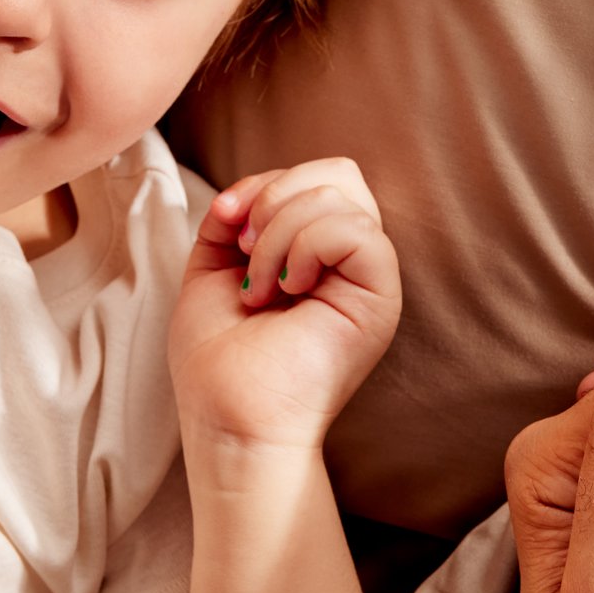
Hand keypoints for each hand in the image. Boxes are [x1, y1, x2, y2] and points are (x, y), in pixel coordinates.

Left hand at [167, 160, 401, 449]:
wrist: (230, 420)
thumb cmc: (220, 362)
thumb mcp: (213, 268)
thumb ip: (231, 219)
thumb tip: (244, 194)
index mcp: (320, 252)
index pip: (316, 176)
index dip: (267, 184)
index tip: (228, 225)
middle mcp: (351, 259)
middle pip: (338, 172)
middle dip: (276, 195)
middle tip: (247, 249)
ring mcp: (370, 276)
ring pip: (340, 195)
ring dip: (280, 232)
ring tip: (262, 286)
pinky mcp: (381, 294)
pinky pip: (354, 229)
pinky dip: (306, 247)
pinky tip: (290, 289)